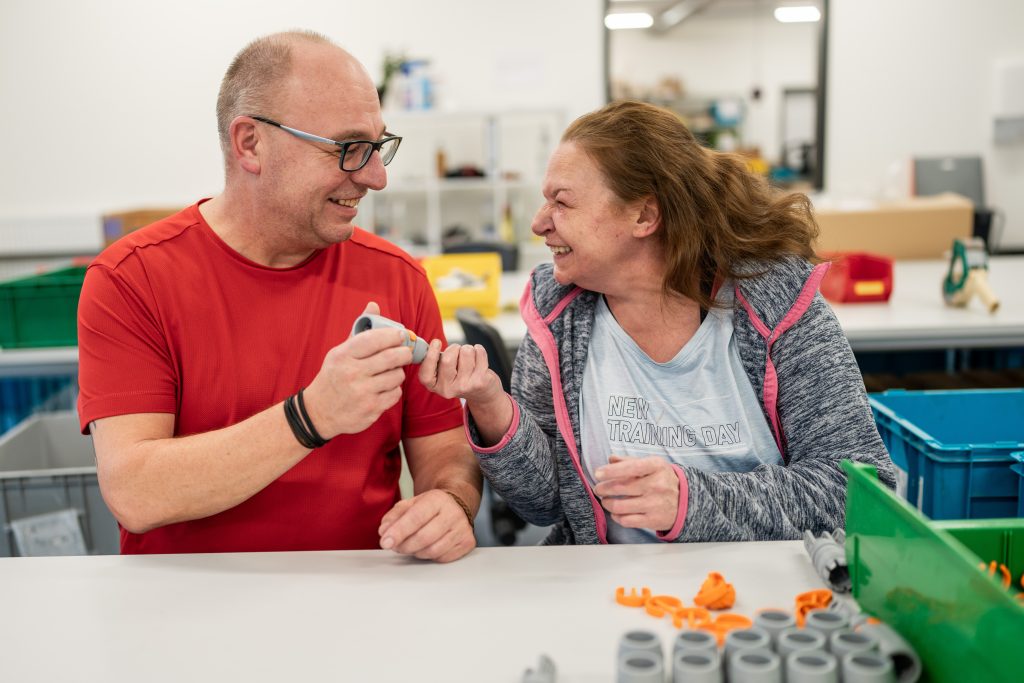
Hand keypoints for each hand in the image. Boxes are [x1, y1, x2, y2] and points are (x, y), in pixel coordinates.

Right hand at [304, 301, 412, 436]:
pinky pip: (395, 394)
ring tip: (391, 372)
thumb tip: (374, 305)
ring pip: (397, 376)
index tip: (401, 335)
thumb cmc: (334, 376)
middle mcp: (352, 373)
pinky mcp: (371, 409)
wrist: (319, 412)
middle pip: (392, 357)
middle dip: (404, 353)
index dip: (393, 335)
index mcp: (343, 356)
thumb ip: (359, 331)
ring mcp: (362, 393)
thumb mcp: (340, 352)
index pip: (374, 339)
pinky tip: (385, 387)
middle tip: (405, 352)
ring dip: (398, 373)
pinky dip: (394, 390)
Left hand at [378, 489, 475, 562]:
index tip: (385, 541)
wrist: (456, 505)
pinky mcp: (468, 543)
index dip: (398, 532)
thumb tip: (384, 531)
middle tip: (396, 546)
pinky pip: (443, 558)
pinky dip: (430, 556)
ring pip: (433, 551)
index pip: (416, 518)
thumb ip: (394, 516)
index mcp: (437, 499)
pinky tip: (426, 547)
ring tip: (410, 546)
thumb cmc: (431, 506)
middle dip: (404, 545)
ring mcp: (462, 529)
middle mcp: (453, 513)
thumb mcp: (410, 504)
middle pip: (424, 537)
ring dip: (416, 552)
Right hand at [418, 341, 503, 406]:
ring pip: (465, 352)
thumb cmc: (457, 375)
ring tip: (468, 357)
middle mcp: (447, 389)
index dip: (430, 355)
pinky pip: (479, 353)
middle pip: (447, 358)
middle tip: (457, 352)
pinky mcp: (480, 381)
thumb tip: (432, 344)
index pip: (426, 374)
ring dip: (468, 349)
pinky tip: (478, 359)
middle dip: (454, 348)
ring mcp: (464, 386)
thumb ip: (434, 360)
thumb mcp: (441, 373)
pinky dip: (479, 350)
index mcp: (433, 386)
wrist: (480, 392)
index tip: (436, 342)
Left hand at [593, 455, 679, 531]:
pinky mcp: (653, 520)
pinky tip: (616, 512)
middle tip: (599, 489)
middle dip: (603, 488)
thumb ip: (629, 461)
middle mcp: (656, 485)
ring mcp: (655, 504)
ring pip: (620, 506)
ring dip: (607, 503)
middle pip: (620, 488)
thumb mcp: (651, 465)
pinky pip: (626, 520)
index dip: (610, 471)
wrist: (686, 501)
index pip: (630, 468)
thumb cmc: (663, 479)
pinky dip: (616, 516)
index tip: (597, 474)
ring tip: (605, 500)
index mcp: (655, 467)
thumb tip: (610, 459)